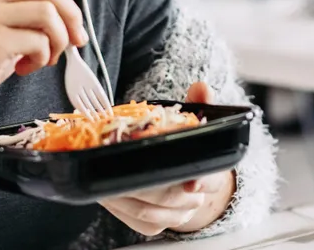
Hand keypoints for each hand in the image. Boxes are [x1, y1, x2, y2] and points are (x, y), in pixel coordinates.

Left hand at [99, 82, 235, 235]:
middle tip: (120, 164)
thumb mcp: (195, 123)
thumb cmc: (187, 149)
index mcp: (209, 172)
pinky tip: (105, 189)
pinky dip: (117, 206)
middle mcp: (193, 199)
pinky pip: (134, 220)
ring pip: (148, 211)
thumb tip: (201, 88)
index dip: (200, 182)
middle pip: (169, 196)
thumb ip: (199, 104)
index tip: (190, 182)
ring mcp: (174, 216)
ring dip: (123, 193)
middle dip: (142, 181)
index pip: (209, 180)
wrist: (189, 183)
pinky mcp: (153, 225)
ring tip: (104, 172)